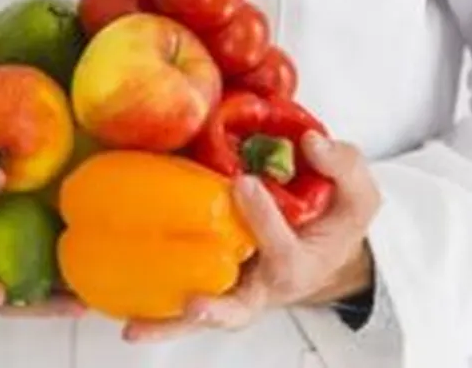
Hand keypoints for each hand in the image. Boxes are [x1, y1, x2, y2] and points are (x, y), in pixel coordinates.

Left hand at [122, 131, 379, 341]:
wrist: (321, 248)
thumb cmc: (334, 222)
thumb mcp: (357, 194)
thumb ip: (343, 167)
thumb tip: (311, 143)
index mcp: (299, 265)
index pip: (280, 246)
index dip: (263, 218)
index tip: (245, 183)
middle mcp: (261, 286)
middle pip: (238, 309)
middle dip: (216, 310)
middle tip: (195, 303)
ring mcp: (231, 289)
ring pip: (200, 315)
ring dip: (168, 323)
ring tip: (134, 329)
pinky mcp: (206, 281)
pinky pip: (176, 297)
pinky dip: (150, 308)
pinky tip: (114, 308)